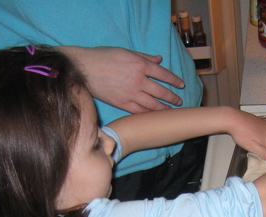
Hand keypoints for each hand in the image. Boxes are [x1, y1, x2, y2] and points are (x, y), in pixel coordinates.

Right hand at [61, 46, 185, 112]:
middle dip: (172, 97)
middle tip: (179, 101)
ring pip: (153, 104)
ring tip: (171, 111)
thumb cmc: (103, 56)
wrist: (84, 69)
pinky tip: (155, 116)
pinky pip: (139, 111)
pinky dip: (149, 114)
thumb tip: (159, 60)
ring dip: (164, 108)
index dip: (174, 80)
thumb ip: (144, 57)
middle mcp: (138, 80)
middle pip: (161, 91)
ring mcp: (131, 93)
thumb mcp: (126, 51)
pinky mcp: (122, 103)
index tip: (180, 85)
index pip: (163, 74)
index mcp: (140, 65)